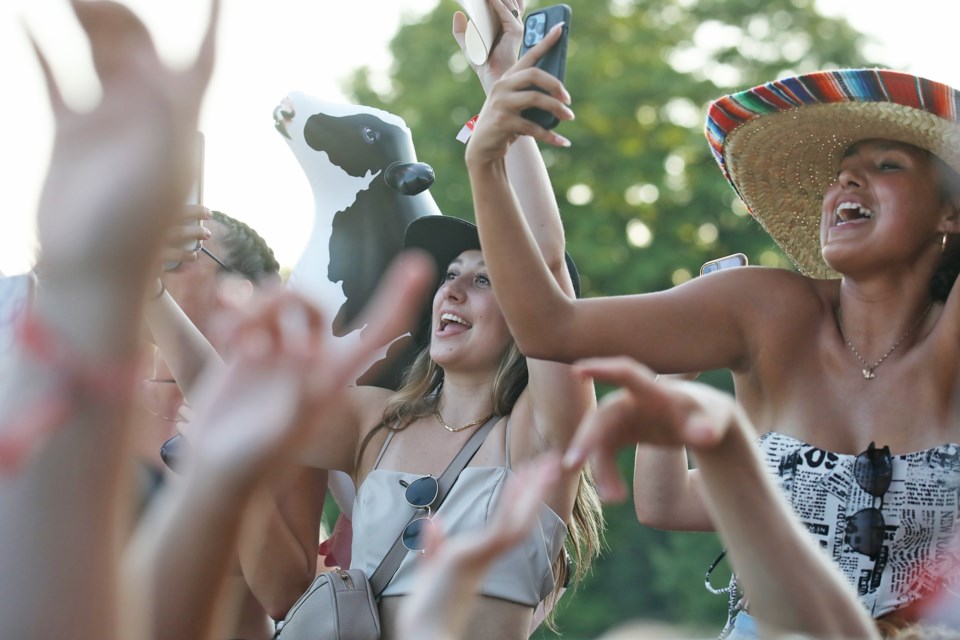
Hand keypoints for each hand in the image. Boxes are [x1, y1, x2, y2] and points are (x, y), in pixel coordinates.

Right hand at [32, 0, 217, 286]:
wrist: (91, 270)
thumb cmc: (132, 228)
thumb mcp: (156, 168)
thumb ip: (158, 113)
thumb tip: (150, 61)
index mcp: (178, 119)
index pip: (202, 58)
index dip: (212, 21)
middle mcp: (145, 113)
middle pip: (137, 46)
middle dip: (117, 12)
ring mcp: (106, 120)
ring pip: (96, 54)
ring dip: (81, 20)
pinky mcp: (71, 132)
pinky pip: (57, 79)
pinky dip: (42, 50)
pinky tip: (26, 24)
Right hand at [183, 252, 432, 487]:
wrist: (216, 471)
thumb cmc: (252, 465)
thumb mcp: (279, 436)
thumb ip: (298, 400)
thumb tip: (309, 359)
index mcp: (331, 378)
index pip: (375, 333)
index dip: (398, 299)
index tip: (419, 264)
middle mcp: (308, 360)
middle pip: (314, 304)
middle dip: (289, 301)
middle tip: (257, 334)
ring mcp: (277, 352)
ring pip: (279, 299)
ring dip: (255, 307)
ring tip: (233, 339)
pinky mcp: (245, 349)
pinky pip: (246, 308)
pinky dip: (232, 312)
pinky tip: (221, 336)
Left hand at [397, 452, 560, 639]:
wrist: (429, 633)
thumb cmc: (429, 609)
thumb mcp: (430, 567)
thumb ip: (434, 545)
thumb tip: (432, 521)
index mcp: (481, 553)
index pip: (506, 517)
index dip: (518, 494)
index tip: (526, 472)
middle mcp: (489, 552)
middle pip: (520, 514)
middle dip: (535, 487)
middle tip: (551, 461)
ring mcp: (486, 553)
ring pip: (519, 516)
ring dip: (534, 490)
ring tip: (549, 466)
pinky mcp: (480, 555)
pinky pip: (504, 526)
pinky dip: (516, 505)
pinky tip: (525, 483)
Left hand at [452, 0, 524, 91]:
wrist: (493, 78)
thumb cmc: (484, 63)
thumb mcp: (468, 45)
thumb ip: (461, 31)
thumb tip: (458, 14)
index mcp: (504, 23)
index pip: (506, 1)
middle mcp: (513, 22)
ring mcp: (516, 25)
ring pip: (508, 1)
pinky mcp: (515, 30)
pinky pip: (505, 11)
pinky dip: (496, 2)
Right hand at [464, 22, 572, 164]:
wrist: (483, 146)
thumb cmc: (505, 123)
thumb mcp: (516, 105)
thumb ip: (531, 95)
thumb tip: (562, 95)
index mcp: (508, 78)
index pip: (529, 55)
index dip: (545, 42)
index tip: (561, 28)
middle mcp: (502, 86)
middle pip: (533, 74)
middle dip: (554, 84)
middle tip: (568, 98)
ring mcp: (501, 103)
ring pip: (535, 99)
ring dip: (557, 108)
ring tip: (569, 116)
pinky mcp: (503, 122)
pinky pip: (533, 127)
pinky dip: (551, 136)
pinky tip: (563, 142)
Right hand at [563, 357, 737, 501]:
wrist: (704, 425)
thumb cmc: (708, 416)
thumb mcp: (713, 421)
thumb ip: (706, 428)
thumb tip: (706, 437)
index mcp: (654, 392)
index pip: (627, 374)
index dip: (603, 370)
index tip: (578, 370)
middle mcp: (631, 401)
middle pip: (602, 417)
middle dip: (586, 439)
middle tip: (570, 465)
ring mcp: (623, 417)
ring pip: (600, 440)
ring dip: (600, 467)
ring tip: (614, 498)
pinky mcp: (620, 433)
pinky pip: (604, 452)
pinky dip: (606, 473)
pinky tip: (616, 496)